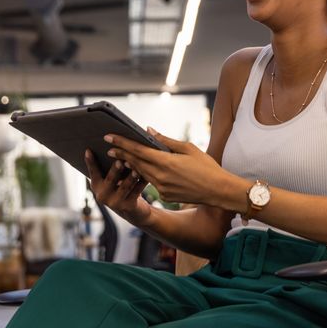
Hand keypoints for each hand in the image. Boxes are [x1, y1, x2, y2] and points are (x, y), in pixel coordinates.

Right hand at [84, 149, 152, 226]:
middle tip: (119, 160)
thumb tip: (114, 147)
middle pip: (110, 180)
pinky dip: (142, 182)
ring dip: (131, 177)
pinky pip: (136, 191)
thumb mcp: (112, 181)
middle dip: (115, 170)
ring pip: (125, 186)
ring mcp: (115, 202)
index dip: (90, 162)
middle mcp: (102, 195)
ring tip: (136, 169)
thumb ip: (109, 168)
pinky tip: (147, 175)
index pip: (93, 172)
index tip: (88, 150)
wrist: (133, 212)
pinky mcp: (128, 206)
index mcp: (96, 186)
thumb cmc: (121, 189)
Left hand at [105, 128, 231, 205]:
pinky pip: (151, 183)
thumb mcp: (188, 148)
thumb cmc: (207, 167)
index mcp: (165, 162)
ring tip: (122, 157)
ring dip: (131, 165)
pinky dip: (145, 175)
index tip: (109, 137)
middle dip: (121, 154)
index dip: (121, 143)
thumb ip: (166, 141)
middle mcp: (160, 177)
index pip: (138, 150)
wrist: (218, 191)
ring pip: (141, 174)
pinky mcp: (165, 196)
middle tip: (109, 147)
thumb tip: (149, 131)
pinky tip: (141, 169)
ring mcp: (161, 189)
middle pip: (135, 163)